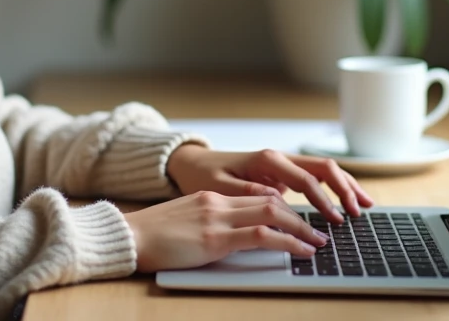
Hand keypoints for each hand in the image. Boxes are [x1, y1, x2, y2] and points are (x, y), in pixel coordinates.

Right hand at [123, 191, 327, 271]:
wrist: (127, 237)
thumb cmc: (151, 237)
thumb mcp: (186, 222)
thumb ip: (210, 223)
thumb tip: (234, 237)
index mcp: (211, 198)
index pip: (259, 197)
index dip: (286, 209)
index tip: (302, 222)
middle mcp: (218, 202)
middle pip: (272, 202)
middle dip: (301, 217)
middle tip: (321, 231)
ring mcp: (217, 218)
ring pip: (273, 214)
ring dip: (302, 229)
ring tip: (319, 243)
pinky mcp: (215, 238)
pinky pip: (262, 236)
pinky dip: (289, 242)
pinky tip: (302, 251)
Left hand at [165, 145, 372, 222]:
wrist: (194, 164)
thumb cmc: (204, 175)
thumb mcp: (218, 186)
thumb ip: (247, 191)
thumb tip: (275, 198)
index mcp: (266, 160)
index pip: (305, 179)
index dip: (323, 199)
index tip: (334, 219)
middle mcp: (279, 158)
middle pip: (323, 167)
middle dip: (345, 187)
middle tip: (360, 210)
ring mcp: (283, 166)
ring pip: (323, 170)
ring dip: (346, 185)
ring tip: (366, 204)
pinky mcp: (283, 175)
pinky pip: (315, 179)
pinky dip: (334, 189)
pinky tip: (347, 202)